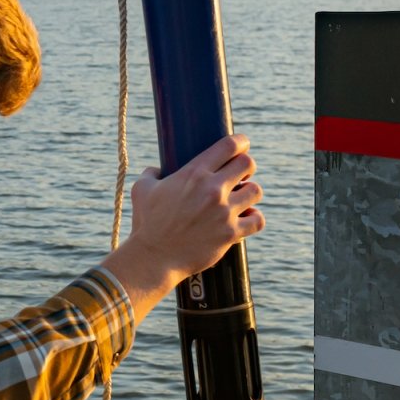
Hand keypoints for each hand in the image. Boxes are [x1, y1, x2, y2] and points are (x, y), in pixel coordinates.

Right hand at [105, 133, 263, 294]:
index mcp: (194, 173)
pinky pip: (257, 220)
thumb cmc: (146, 223)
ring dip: (250, 192)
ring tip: (242, 198)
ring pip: (256, 191)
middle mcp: (213, 189)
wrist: (153, 258)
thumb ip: (152, 173)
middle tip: (240, 175)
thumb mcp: (142, 189)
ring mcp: (224, 212)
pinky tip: (246, 218)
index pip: (229, 146)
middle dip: (246, 167)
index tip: (242, 144)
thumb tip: (157, 169)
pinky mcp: (230, 233)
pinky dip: (254, 217)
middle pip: (247, 164)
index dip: (240, 142)